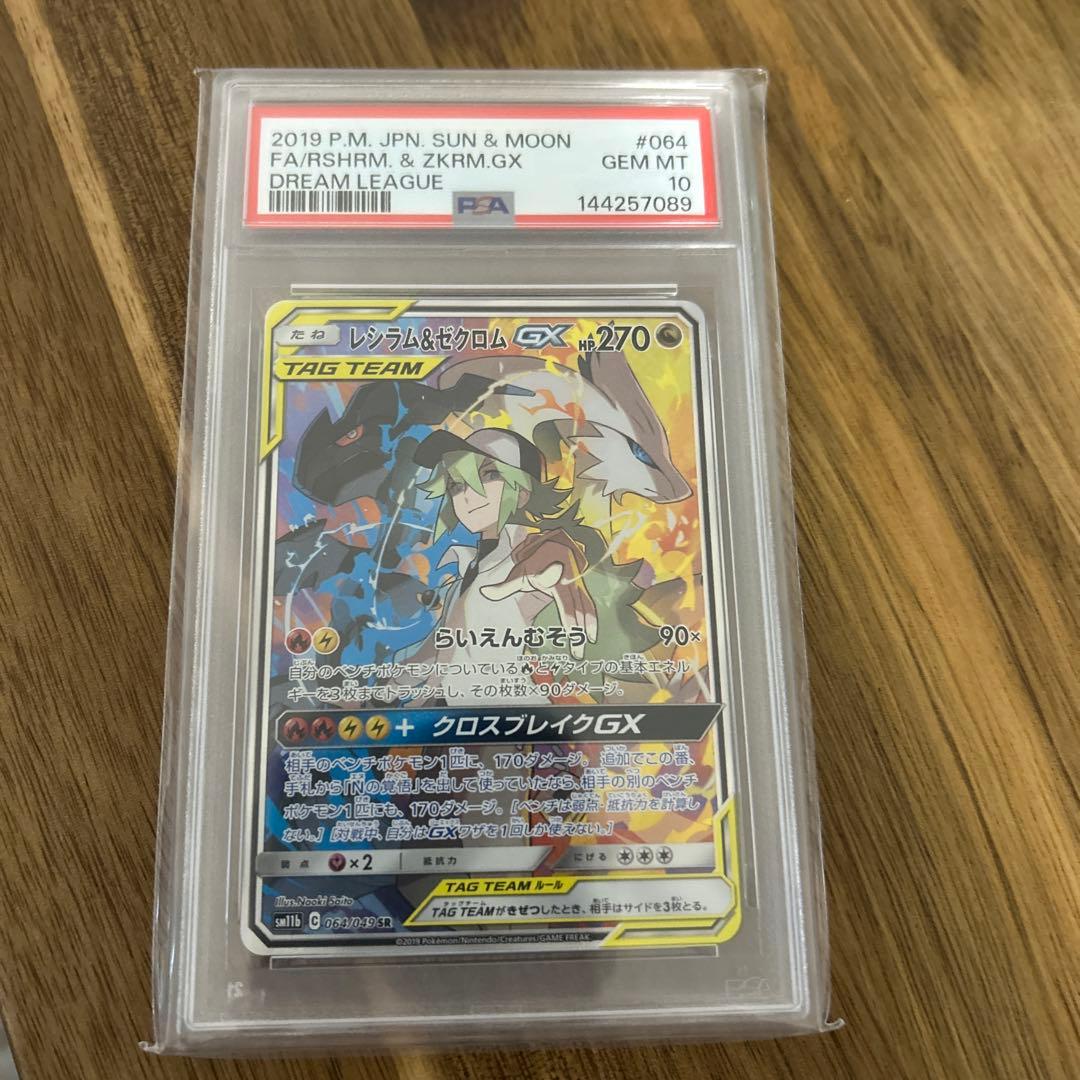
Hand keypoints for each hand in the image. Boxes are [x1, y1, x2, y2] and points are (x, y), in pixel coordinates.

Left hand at [480, 530, 597, 658]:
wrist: (556, 542)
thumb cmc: (535, 559)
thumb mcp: (519, 572)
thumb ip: (503, 586)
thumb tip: (484, 592)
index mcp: (555, 580)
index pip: (563, 603)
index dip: (569, 617)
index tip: (571, 630)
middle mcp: (569, 583)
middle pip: (577, 610)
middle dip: (578, 631)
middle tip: (577, 651)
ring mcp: (577, 585)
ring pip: (586, 607)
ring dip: (589, 627)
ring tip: (589, 644)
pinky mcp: (581, 587)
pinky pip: (588, 604)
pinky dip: (591, 619)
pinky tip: (591, 634)